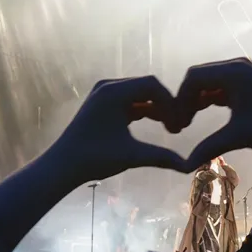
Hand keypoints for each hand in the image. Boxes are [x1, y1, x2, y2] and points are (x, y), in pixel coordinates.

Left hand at [45, 75, 188, 183]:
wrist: (63, 165)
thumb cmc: (94, 158)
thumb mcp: (131, 156)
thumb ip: (160, 157)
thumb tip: (188, 166)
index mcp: (113, 92)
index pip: (152, 84)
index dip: (171, 102)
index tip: (180, 124)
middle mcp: (108, 86)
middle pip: (147, 86)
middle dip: (165, 104)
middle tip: (178, 127)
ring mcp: (103, 93)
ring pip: (139, 93)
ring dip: (156, 107)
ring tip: (170, 128)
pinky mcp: (102, 102)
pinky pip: (129, 99)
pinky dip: (144, 109)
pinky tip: (157, 124)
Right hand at [175, 58, 251, 169]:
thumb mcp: (237, 137)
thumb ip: (208, 147)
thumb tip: (183, 167)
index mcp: (233, 72)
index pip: (193, 77)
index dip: (180, 99)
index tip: (177, 123)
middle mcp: (237, 66)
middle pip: (198, 77)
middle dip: (185, 99)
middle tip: (179, 125)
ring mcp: (244, 73)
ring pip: (209, 82)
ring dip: (196, 99)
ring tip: (187, 123)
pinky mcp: (248, 82)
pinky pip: (220, 86)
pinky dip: (208, 99)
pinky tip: (201, 116)